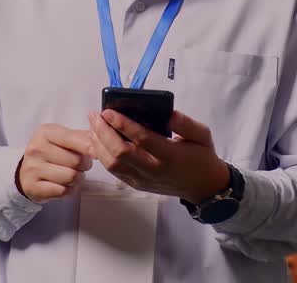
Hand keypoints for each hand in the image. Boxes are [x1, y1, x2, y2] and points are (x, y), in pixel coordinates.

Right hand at [16, 124, 94, 202]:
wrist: (27, 172)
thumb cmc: (51, 153)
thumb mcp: (63, 138)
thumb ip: (82, 136)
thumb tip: (99, 136)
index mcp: (45, 132)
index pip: (75, 139)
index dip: (91, 147)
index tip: (97, 153)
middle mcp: (36, 148)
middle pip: (76, 161)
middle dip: (84, 165)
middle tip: (81, 165)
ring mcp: (32, 168)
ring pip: (71, 177)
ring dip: (78, 179)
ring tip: (73, 175)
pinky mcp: (32, 187)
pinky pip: (63, 191)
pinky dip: (69, 190)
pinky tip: (65, 185)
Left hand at [88, 109, 229, 201]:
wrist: (203, 186)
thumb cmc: (202, 156)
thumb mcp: (202, 135)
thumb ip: (185, 123)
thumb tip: (167, 113)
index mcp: (170, 156)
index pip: (141, 139)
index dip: (122, 124)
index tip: (108, 111)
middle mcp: (153, 170)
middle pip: (120, 152)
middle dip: (103, 132)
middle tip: (95, 115)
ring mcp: (143, 180)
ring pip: (112, 164)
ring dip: (99, 144)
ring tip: (93, 126)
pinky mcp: (137, 184)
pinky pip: (115, 171)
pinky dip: (102, 156)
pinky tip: (98, 142)